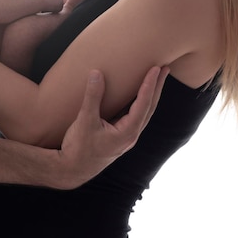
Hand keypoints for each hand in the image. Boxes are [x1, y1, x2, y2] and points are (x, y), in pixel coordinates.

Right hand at [55, 66, 168, 189]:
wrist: (72, 170)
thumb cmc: (79, 147)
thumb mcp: (85, 120)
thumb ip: (92, 97)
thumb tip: (97, 73)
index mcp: (127, 132)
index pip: (144, 104)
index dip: (150, 85)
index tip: (156, 68)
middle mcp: (131, 135)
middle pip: (150, 107)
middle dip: (158, 87)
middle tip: (165, 68)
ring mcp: (126, 137)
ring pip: (144, 112)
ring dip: (151, 94)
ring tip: (156, 78)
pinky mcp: (118, 136)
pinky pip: (134, 116)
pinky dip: (139, 102)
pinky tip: (136, 95)